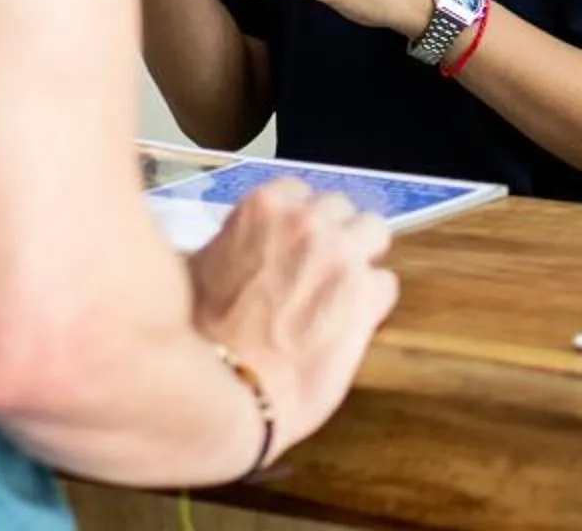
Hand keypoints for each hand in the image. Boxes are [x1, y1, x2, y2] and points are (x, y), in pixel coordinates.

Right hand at [187, 179, 399, 455]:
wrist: (229, 388)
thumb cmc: (202, 336)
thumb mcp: (197, 268)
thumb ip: (226, 244)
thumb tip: (225, 249)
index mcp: (264, 208)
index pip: (300, 194)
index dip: (299, 224)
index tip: (295, 247)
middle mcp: (307, 221)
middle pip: (342, 209)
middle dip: (333, 236)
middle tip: (320, 273)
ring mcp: (340, 254)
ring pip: (375, 233)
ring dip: (360, 259)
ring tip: (343, 295)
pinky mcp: (365, 294)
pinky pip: (385, 284)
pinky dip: (372, 303)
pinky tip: (349, 326)